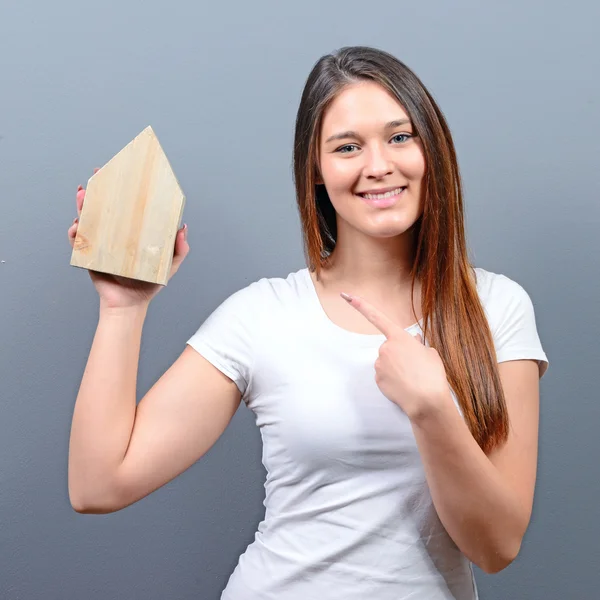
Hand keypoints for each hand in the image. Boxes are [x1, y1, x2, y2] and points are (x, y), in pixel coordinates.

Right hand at [67, 168, 189, 309]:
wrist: (130, 305)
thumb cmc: (149, 285)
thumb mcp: (169, 265)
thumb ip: (178, 249)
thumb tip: (182, 227)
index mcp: (133, 233)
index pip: (128, 207)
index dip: (125, 189)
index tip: (124, 171)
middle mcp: (116, 234)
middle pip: (105, 206)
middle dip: (100, 188)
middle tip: (98, 173)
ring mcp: (100, 243)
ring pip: (88, 218)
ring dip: (83, 204)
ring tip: (83, 194)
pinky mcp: (88, 255)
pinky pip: (77, 240)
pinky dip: (75, 231)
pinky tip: (77, 225)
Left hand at [341, 292, 449, 419]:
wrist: (427, 401)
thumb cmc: (432, 375)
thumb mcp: (430, 353)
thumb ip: (417, 344)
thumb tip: (413, 339)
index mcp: (398, 337)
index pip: (377, 317)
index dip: (360, 305)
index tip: (346, 296)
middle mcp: (385, 348)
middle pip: (389, 348)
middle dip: (399, 355)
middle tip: (414, 366)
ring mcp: (379, 364)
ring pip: (386, 362)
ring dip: (396, 368)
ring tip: (412, 377)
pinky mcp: (377, 380)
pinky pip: (384, 376)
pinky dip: (393, 379)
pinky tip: (404, 385)